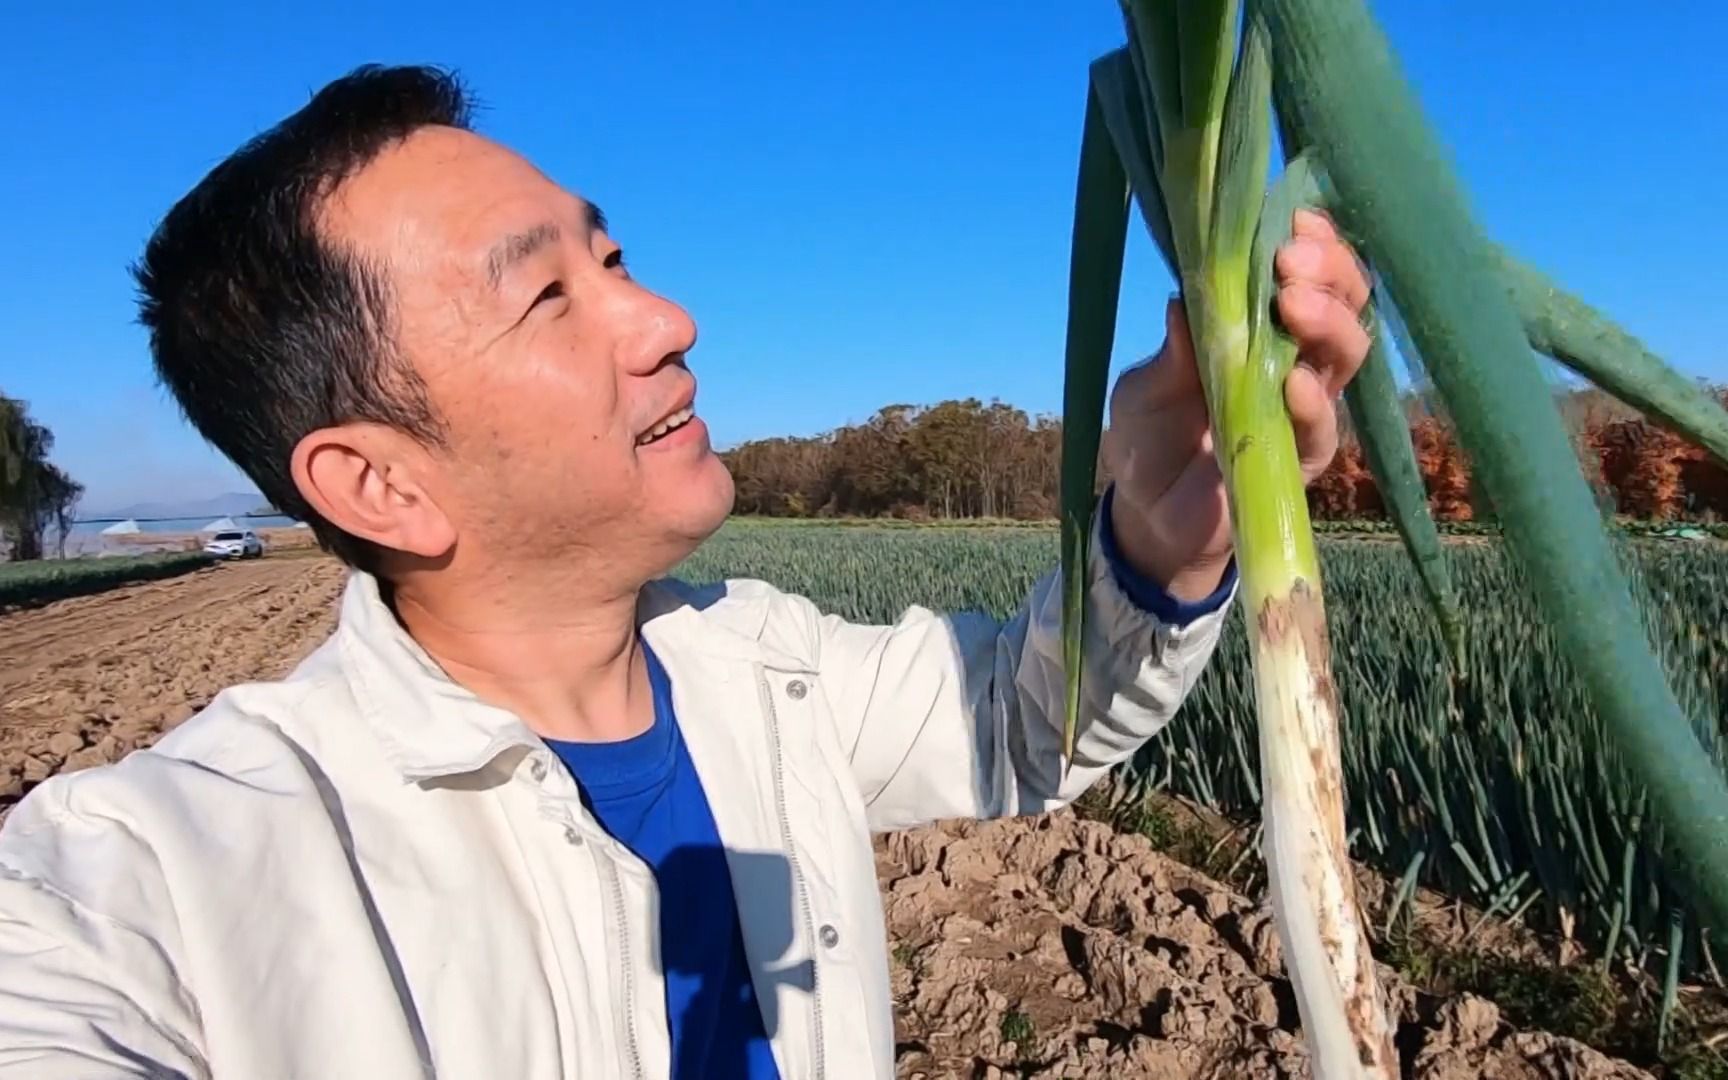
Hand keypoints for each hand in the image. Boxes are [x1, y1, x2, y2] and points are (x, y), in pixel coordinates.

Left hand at [1104, 209, 1371, 600]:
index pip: (1305, 270)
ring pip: (1348, 352)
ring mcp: (1306, 406)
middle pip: (1344, 300)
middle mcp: (1295, 356)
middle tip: (1291, 262)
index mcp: (1258, 325)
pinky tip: (1294, 382)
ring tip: (1293, 305)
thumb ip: (1169, 354)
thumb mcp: (1142, 390)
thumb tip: (1185, 299)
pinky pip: (1323, 424)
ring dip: (1327, 323)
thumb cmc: (1148, 438)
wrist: (1148, 518)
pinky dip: (1313, 400)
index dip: (1311, 240)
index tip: (1294, 220)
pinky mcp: (1304, 457)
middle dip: (1327, 272)